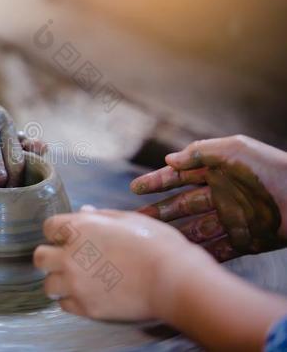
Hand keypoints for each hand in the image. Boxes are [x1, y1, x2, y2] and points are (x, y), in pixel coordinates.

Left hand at [33, 210, 211, 320]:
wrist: (174, 280)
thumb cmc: (156, 244)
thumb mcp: (128, 219)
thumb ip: (100, 217)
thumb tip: (84, 211)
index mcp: (80, 229)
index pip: (49, 227)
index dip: (60, 232)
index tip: (71, 237)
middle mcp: (71, 256)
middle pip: (40, 258)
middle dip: (50, 257)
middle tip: (67, 260)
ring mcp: (77, 284)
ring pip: (49, 285)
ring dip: (60, 281)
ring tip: (78, 280)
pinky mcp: (87, 307)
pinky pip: (65, 305)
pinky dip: (72, 300)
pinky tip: (89, 294)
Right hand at [131, 135, 286, 259]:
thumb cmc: (275, 169)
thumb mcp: (237, 149)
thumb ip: (201, 152)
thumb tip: (170, 159)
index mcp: (218, 172)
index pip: (180, 176)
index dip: (157, 181)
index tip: (135, 188)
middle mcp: (222, 195)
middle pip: (182, 205)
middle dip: (159, 212)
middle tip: (136, 219)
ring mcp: (233, 219)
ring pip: (196, 229)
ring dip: (175, 235)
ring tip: (154, 242)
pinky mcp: (246, 241)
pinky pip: (218, 249)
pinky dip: (201, 254)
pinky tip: (181, 258)